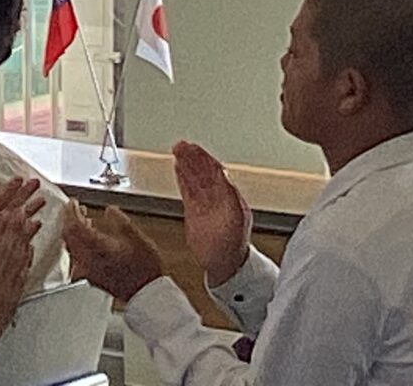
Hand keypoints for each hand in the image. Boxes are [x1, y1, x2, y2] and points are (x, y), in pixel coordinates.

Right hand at [0, 178, 43, 375]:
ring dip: (26, 235)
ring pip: (18, 256)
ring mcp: (4, 289)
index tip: (8, 207)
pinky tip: (30, 246)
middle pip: (7, 244)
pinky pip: (22, 273)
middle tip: (26, 204)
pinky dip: (27, 256)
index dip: (1, 222)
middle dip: (18, 222)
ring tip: (33, 219)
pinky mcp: (11, 298)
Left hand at [62, 201, 162, 302]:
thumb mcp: (137, 238)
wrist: (146, 294)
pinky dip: (78, 245)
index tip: (73, 202)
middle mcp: (88, 260)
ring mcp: (87, 271)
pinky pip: (76, 257)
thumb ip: (120, 220)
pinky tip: (88, 240)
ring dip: (75, 232)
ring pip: (71, 247)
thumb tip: (110, 210)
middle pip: (68, 236)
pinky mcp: (89, 277)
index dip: (71, 211)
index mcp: (97, 248)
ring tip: (85, 221)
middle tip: (78, 209)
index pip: (74, 225)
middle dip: (71, 219)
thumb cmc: (145, 269)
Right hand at [173, 141, 251, 286]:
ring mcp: (206, 203)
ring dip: (186, 163)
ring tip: (177, 150)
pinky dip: (183, 177)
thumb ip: (229, 196)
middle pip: (203, 171)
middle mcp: (218, 197)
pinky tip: (178, 168)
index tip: (192, 148)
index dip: (203, 158)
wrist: (225, 266)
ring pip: (195, 178)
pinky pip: (188, 189)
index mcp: (230, 196)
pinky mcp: (195, 211)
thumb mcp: (235, 219)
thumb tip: (224, 176)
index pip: (214, 171)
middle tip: (181, 145)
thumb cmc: (232, 247)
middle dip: (192, 157)